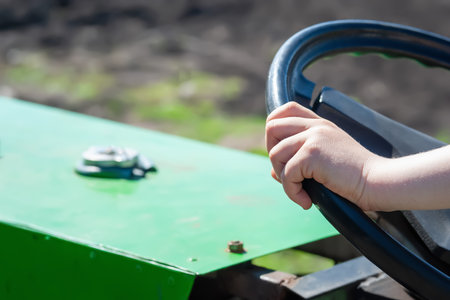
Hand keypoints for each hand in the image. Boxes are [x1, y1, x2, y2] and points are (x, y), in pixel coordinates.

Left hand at [265, 102, 379, 210]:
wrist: (379, 182)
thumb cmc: (356, 177)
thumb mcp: (326, 162)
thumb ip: (301, 160)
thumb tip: (273, 173)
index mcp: (320, 123)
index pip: (286, 109)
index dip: (274, 128)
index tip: (282, 153)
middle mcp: (315, 126)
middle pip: (272, 128)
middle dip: (273, 154)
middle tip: (287, 175)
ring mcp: (314, 137)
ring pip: (275, 153)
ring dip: (283, 178)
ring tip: (300, 192)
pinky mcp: (312, 154)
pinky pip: (286, 174)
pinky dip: (292, 192)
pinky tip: (307, 202)